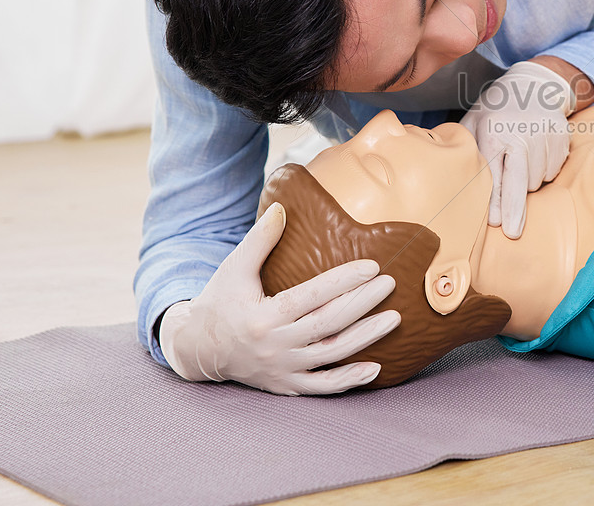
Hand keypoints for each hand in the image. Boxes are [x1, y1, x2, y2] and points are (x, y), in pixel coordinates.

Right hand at [159, 202, 400, 395]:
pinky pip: (322, 388)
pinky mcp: (286, 386)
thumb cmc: (221, 301)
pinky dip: (349, 381)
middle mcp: (274, 346)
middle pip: (328, 324)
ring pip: (331, 355)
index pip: (311, 297)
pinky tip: (376, 368)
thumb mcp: (234, 268)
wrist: (199, 349)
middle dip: (363, 304)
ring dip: (366, 338)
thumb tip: (282, 206)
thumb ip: (260, 239)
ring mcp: (282, 369)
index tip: (372, 267)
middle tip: (390, 284)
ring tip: (394, 319)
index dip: (343, 282)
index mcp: (262, 316)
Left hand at [460, 60, 576, 237]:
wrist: (533, 85)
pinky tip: (533, 157)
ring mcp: (545, 136)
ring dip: (526, 183)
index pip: (495, 175)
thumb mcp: (473, 121)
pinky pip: (552, 171)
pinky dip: (542, 172)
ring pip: (537, 180)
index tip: (495, 222)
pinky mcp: (562, 138)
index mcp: (495, 131)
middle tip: (513, 232)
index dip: (495, 202)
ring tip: (517, 164)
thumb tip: (445, 176)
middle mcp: (522, 133)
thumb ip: (462, 148)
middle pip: (520, 183)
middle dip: (515, 210)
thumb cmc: (495, 109)